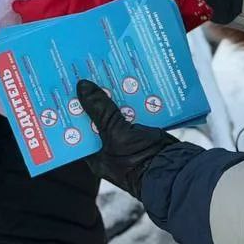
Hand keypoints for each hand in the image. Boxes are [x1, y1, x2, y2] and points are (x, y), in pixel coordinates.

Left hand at [77, 79, 176, 198]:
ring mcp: (127, 140)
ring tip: (103, 74)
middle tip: (85, 77)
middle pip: (96, 120)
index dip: (73, 112)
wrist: (175, 170)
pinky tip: (127, 83)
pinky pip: (133, 113)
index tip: (68, 91)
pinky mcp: (142, 133)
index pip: (77, 132)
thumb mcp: (116, 133)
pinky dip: (130, 101)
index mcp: (96, 156)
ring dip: (113, 97)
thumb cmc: (141, 160)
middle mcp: (109, 149)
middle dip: (94, 100)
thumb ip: (101, 110)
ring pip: (115, 114)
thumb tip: (83, 86)